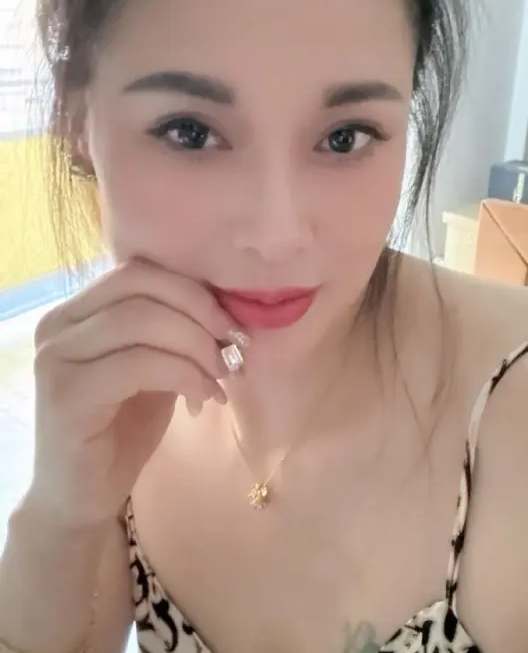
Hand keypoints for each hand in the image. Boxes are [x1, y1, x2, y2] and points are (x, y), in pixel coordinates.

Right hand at [27, 260, 243, 527]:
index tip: (229, 324)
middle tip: (232, 347)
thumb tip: (226, 316)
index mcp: (78, 310)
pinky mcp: (66, 393)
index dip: (191, 290)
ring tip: (221, 376)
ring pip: (140, 321)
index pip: (139, 271)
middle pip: (140, 287)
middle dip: (198, 312)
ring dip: (195, 345)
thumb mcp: (156, 369)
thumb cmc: (122, 429)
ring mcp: (56, 357)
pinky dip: (183, 374)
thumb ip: (175, 335)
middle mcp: (59, 324)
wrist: (82, 496)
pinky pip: (137, 364)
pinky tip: (203, 397)